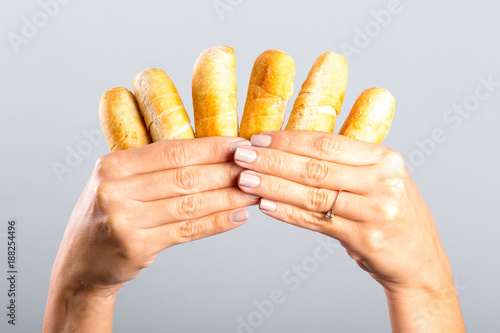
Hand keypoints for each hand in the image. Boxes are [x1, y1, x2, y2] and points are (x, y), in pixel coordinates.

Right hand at [43, 136, 255, 331]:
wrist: (81, 261)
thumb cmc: (107, 215)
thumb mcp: (119, 182)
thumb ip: (153, 167)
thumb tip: (210, 153)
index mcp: (114, 166)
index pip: (173, 151)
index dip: (211, 148)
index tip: (240, 145)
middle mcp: (115, 191)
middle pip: (184, 177)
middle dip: (226, 172)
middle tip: (254, 168)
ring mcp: (125, 221)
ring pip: (190, 204)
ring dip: (228, 198)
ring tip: (253, 192)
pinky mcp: (138, 247)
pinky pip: (187, 230)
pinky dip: (216, 223)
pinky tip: (237, 216)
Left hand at [233, 130, 464, 331]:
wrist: (419, 261)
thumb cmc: (390, 214)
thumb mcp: (378, 179)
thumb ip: (344, 164)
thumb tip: (290, 148)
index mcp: (384, 158)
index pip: (327, 143)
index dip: (288, 140)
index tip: (259, 138)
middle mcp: (382, 181)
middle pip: (316, 167)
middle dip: (273, 160)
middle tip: (243, 156)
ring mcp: (375, 211)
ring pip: (313, 194)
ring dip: (274, 186)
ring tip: (246, 180)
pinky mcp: (365, 238)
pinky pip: (317, 222)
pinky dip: (289, 213)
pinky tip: (267, 205)